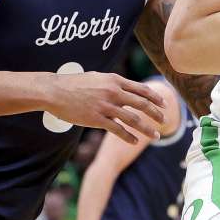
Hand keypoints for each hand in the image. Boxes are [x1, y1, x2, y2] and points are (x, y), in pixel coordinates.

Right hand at [43, 72, 165, 143]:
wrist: (55, 91)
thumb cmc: (75, 84)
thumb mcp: (98, 77)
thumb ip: (113, 83)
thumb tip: (125, 87)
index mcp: (115, 80)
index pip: (141, 89)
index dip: (155, 97)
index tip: (164, 104)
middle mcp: (113, 92)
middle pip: (142, 104)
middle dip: (156, 114)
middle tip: (164, 121)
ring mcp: (106, 106)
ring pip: (133, 119)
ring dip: (146, 129)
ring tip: (156, 136)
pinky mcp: (97, 118)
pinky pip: (118, 129)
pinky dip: (129, 136)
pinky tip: (135, 142)